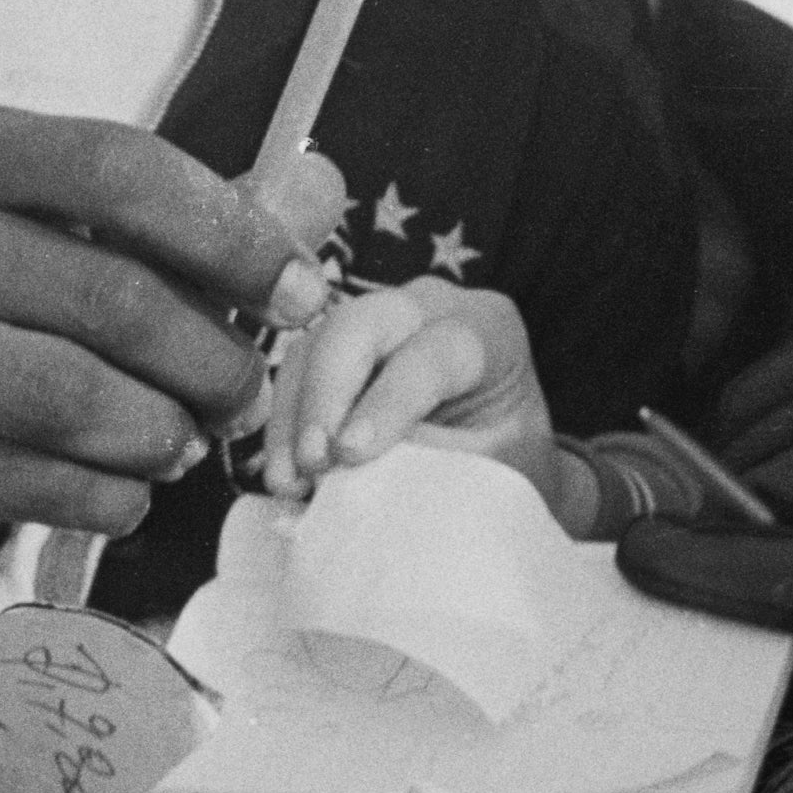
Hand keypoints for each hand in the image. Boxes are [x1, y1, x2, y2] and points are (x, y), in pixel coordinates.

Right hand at [0, 109, 336, 554]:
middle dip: (211, 362)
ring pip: (70, 399)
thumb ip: (188, 215)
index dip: (233, 237)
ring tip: (181, 445)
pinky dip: (107, 496)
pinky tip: (124, 489)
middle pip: (112, 300)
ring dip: (159, 435)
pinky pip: (30, 483)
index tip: (301, 296)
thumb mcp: (54, 228)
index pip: (124, 172)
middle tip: (244, 399)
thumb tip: (323, 187)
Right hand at [260, 277, 551, 504]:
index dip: (389, 401)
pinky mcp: (338, 352)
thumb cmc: (508, 466)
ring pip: (314, 346)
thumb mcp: (494, 468)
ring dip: (293, 417)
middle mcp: (430, 308)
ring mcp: (377, 324)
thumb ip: (434, 460)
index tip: (352, 455)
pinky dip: (284, 425)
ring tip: (289, 483)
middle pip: (361, 325)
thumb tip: (356, 475)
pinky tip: (283, 475)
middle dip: (327, 394)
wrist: (505, 466)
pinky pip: (295, 374)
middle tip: (313, 463)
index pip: (433, 350)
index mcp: (490, 329)